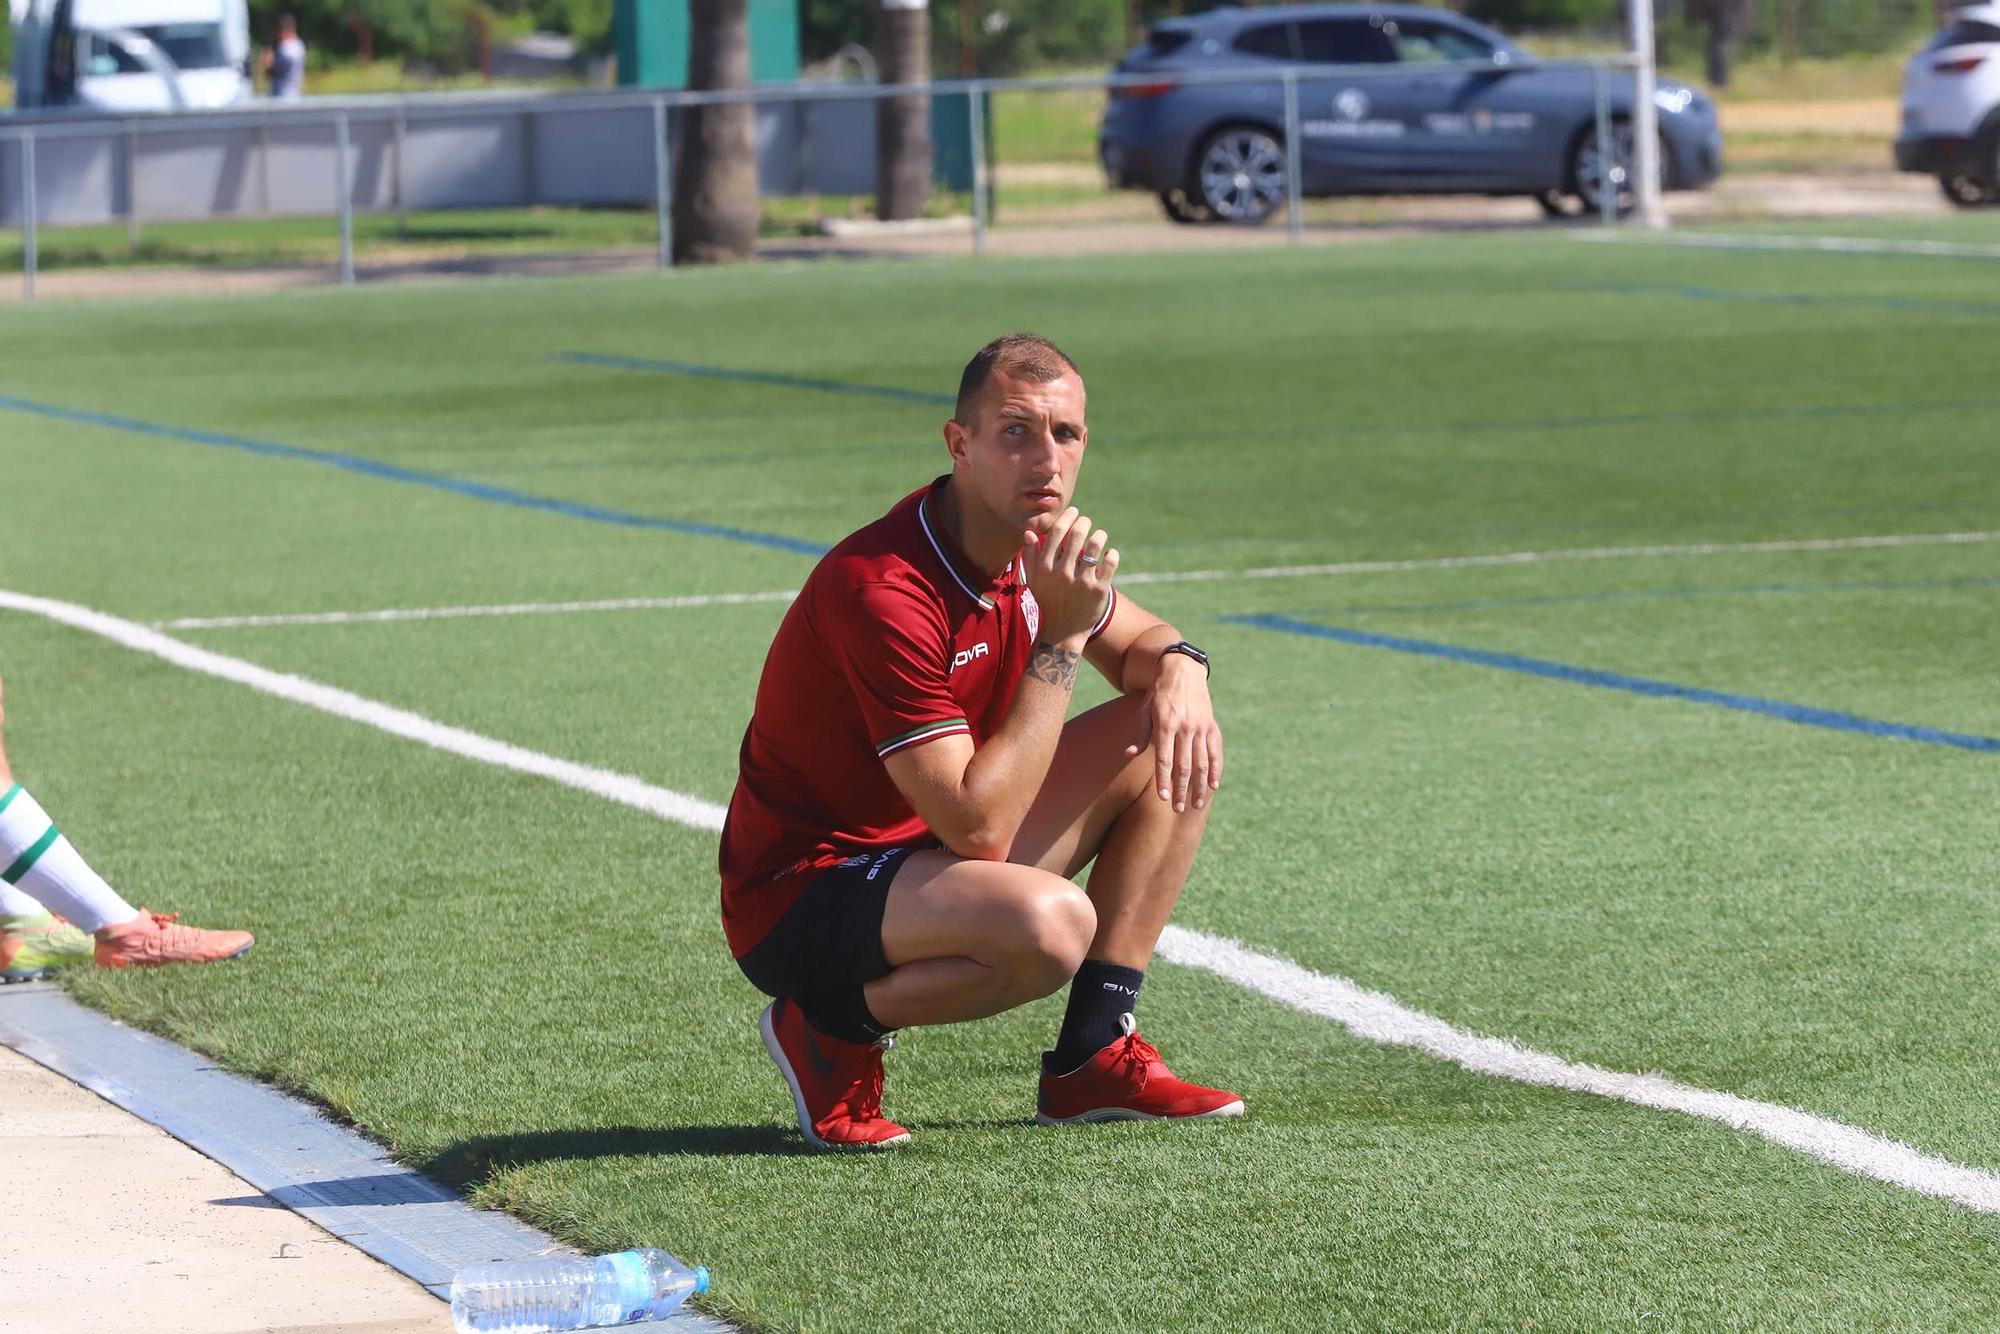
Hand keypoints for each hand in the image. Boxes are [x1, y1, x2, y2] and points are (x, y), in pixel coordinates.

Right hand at [1021, 507, 1116, 645]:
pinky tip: (1109, 554)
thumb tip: (1029, 533)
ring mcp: (1082, 582)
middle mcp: (1063, 573)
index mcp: (1045, 568)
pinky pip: (1110, 563)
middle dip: (1084, 522)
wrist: (1061, 634)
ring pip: (1095, 545)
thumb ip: (1030, 557)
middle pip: (1077, 534)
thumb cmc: (1047, 603)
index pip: (1056, 532)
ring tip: (1099, 536)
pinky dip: (1111, 555)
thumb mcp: (1033, 581)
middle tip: (1086, 522)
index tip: (1074, 512)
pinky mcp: (1099, 591)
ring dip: (1099, 535)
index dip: (1067, 517)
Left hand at [1124, 655, 1222, 812]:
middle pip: (1184, 766)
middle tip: (1176, 809)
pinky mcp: (1211, 726)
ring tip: (1195, 804)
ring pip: (1201, 762)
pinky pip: (1215, 752)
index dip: (1164, 780)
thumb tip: (1128, 755)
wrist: (1182, 671)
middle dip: (1180, 790)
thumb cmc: (1158, 694)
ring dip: (1199, 786)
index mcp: (1166, 724)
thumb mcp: (1145, 711)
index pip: (1165, 759)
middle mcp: (1185, 727)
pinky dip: (1216, 769)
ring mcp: (1201, 727)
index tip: (1162, 798)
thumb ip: (1139, 735)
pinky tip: (1213, 786)